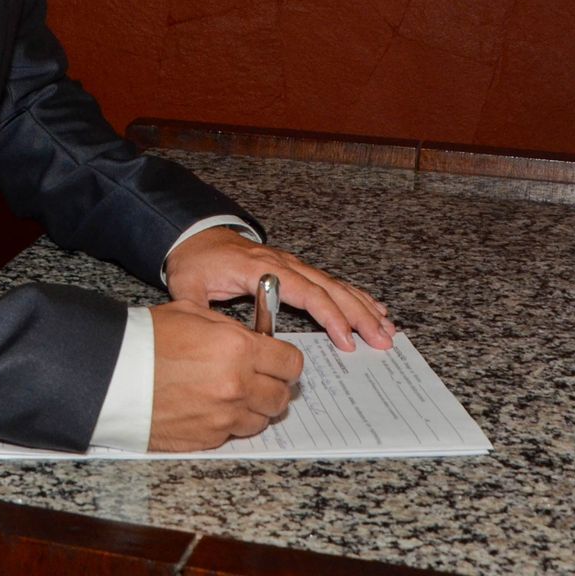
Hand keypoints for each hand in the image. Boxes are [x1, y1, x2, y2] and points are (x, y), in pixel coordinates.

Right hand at [148, 299, 301, 449]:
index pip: (291, 363)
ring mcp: (224, 417)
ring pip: (261, 419)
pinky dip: (228, 422)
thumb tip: (255, 342)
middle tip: (256, 377)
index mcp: (238, 349)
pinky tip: (207, 406)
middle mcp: (238, 386)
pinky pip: (234, 433)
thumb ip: (231, 330)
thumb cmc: (145, 339)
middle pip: (281, 396)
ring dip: (252, 407)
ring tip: (228, 393)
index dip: (285, 361)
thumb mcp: (191, 313)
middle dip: (272, 385)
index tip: (278, 360)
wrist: (111, 374)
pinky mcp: (208, 439)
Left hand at [163, 226, 395, 351]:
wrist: (195, 235)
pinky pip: (329, 282)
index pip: (304, 292)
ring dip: (362, 307)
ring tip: (387, 329)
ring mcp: (292, 264)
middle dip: (358, 316)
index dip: (328, 316)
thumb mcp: (187, 285)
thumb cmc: (195, 261)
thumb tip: (216, 339)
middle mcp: (283, 264)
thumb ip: (197, 310)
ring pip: (334, 285)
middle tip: (382, 340)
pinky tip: (373, 307)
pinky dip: (354, 295)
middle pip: (329, 289)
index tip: (346, 340)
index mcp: (260, 269)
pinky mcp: (295, 269)